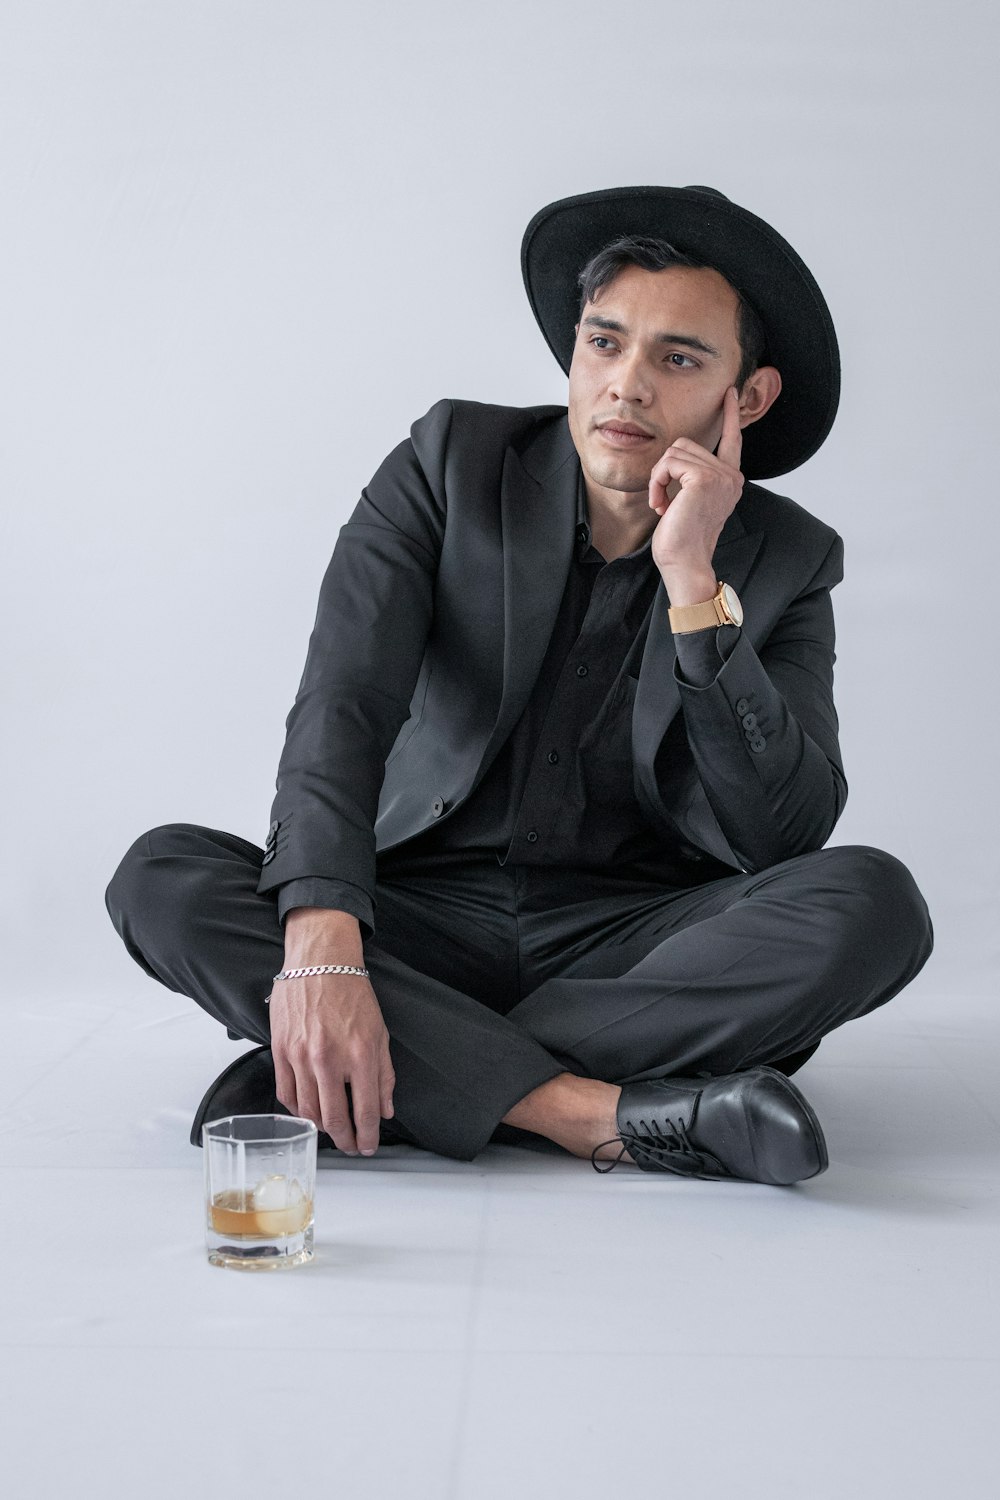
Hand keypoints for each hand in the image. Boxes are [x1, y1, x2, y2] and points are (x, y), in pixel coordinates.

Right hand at [268, 971, 394, 1154]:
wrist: (320, 963)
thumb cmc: (352, 994)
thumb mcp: (380, 1033)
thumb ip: (384, 1075)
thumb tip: (385, 1110)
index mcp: (360, 1054)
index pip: (365, 1111)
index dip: (367, 1136)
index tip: (368, 1145)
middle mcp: (329, 1059)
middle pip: (334, 1119)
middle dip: (345, 1140)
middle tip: (350, 1145)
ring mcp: (301, 1056)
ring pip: (307, 1111)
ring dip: (321, 1128)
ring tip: (331, 1129)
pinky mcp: (280, 1050)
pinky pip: (286, 1093)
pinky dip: (297, 1110)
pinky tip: (308, 1111)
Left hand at [648, 386, 744, 584]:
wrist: (685, 563)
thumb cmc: (682, 540)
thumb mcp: (690, 502)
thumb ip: (692, 477)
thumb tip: (676, 458)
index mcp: (730, 480)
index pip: (732, 440)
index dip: (730, 415)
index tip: (729, 392)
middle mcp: (731, 475)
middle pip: (687, 444)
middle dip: (666, 470)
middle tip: (663, 501)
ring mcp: (720, 476)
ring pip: (675, 452)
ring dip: (659, 478)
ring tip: (663, 505)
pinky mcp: (704, 478)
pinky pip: (668, 463)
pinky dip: (657, 482)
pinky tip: (661, 505)